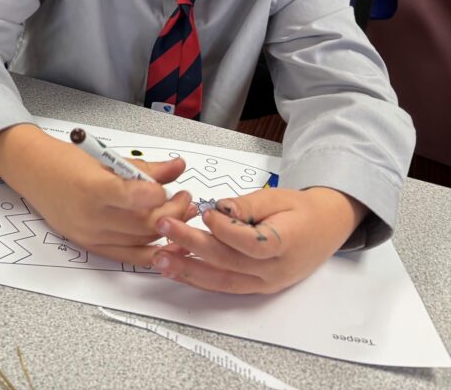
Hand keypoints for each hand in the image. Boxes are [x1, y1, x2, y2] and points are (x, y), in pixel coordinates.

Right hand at [0, 124, 195, 265]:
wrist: (34, 174)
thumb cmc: (67, 161)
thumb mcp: (106, 157)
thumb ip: (144, 167)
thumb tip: (178, 167)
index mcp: (91, 186)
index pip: (128, 196)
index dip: (154, 194)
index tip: (170, 187)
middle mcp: (90, 215)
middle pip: (141, 222)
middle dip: (172, 212)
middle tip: (186, 198)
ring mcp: (90, 234)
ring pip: (140, 240)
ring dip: (167, 229)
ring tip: (182, 213)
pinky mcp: (91, 246)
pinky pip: (129, 255)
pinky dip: (152, 250)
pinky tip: (168, 240)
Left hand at [152, 187, 366, 293]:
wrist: (324, 230)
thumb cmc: (301, 211)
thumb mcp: (279, 197)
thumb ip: (248, 204)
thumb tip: (220, 208)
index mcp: (287, 244)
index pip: (252, 243)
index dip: (225, 230)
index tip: (204, 213)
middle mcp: (275, 270)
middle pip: (230, 261)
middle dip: (192, 244)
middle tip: (164, 227)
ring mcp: (265, 283)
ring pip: (222, 280)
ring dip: (188, 270)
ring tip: (160, 258)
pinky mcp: (255, 287)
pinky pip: (223, 286)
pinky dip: (197, 279)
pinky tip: (175, 270)